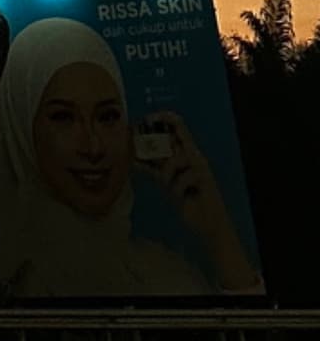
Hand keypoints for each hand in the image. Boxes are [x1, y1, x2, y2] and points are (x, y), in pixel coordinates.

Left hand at [140, 113, 262, 292]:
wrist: (207, 222)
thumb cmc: (189, 200)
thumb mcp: (168, 182)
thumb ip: (154, 169)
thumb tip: (134, 160)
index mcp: (186, 152)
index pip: (178, 126)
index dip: (163, 117)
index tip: (146, 119)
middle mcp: (194, 154)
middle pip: (179, 130)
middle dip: (158, 136)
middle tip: (143, 142)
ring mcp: (201, 165)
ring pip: (176, 157)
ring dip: (167, 173)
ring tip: (169, 186)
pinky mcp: (205, 178)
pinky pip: (182, 177)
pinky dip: (177, 188)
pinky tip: (182, 196)